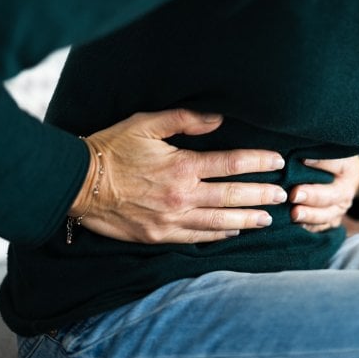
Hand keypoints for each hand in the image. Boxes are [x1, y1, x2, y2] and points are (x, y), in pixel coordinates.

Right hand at [69, 109, 286, 243]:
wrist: (77, 183)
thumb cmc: (111, 148)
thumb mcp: (146, 123)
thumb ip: (185, 120)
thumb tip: (218, 119)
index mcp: (182, 167)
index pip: (231, 164)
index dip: (258, 162)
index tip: (277, 161)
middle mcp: (182, 196)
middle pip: (233, 196)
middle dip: (261, 196)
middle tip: (282, 196)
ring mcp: (171, 220)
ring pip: (220, 222)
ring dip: (247, 220)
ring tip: (268, 219)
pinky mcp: (159, 236)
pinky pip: (197, 238)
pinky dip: (218, 235)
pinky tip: (233, 232)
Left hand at [290, 156, 358, 232]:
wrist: (346, 179)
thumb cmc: (334, 162)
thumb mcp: (332, 154)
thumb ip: (321, 157)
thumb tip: (303, 158)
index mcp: (347, 175)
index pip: (337, 167)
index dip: (321, 165)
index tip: (303, 160)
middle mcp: (345, 197)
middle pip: (330, 198)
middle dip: (312, 197)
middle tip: (295, 195)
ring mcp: (337, 212)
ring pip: (326, 217)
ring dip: (310, 216)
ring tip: (294, 214)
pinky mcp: (329, 223)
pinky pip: (319, 228)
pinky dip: (308, 227)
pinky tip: (294, 225)